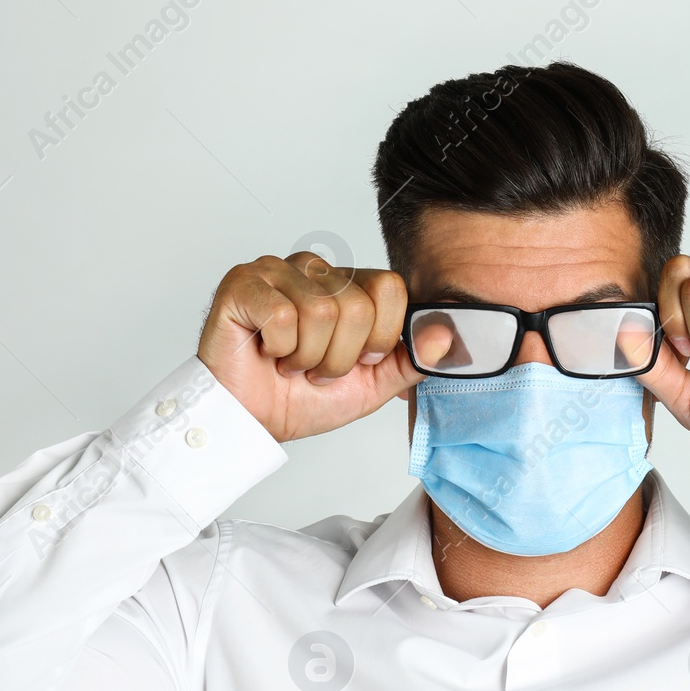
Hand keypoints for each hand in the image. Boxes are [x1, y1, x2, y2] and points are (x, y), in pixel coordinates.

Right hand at [196, 252, 422, 441]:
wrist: (251, 421)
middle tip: (314, 369)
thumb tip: (446, 332)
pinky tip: (267, 351)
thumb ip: (412, 359)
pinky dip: (278, 349)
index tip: (356, 361)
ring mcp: (277, 270)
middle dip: (338, 357)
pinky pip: (282, 315)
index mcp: (349, 285)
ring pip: (321, 310)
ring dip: (307, 357)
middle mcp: (315, 268)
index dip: (380, 336)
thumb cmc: (302, 398)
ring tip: (290, 363)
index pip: (390, 287)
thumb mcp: (373, 386)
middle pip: (356, 304)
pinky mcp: (243, 283)